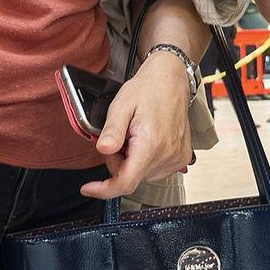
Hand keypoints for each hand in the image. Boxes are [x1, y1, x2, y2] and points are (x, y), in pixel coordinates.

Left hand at [82, 53, 193, 200]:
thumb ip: (111, 131)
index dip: (104, 190)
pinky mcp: (181, 158)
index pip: (126, 182)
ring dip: (132, 161)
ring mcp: (176, 158)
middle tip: (121, 137)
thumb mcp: (121, 105)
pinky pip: (155, 170)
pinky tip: (147, 141)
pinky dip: (144, 160)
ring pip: (141, 175)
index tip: (89, 188)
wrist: (171, 80)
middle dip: (118, 162)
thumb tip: (103, 150)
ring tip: (136, 136)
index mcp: (150, 144)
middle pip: (131, 177)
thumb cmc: (147, 89)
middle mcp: (167, 155)